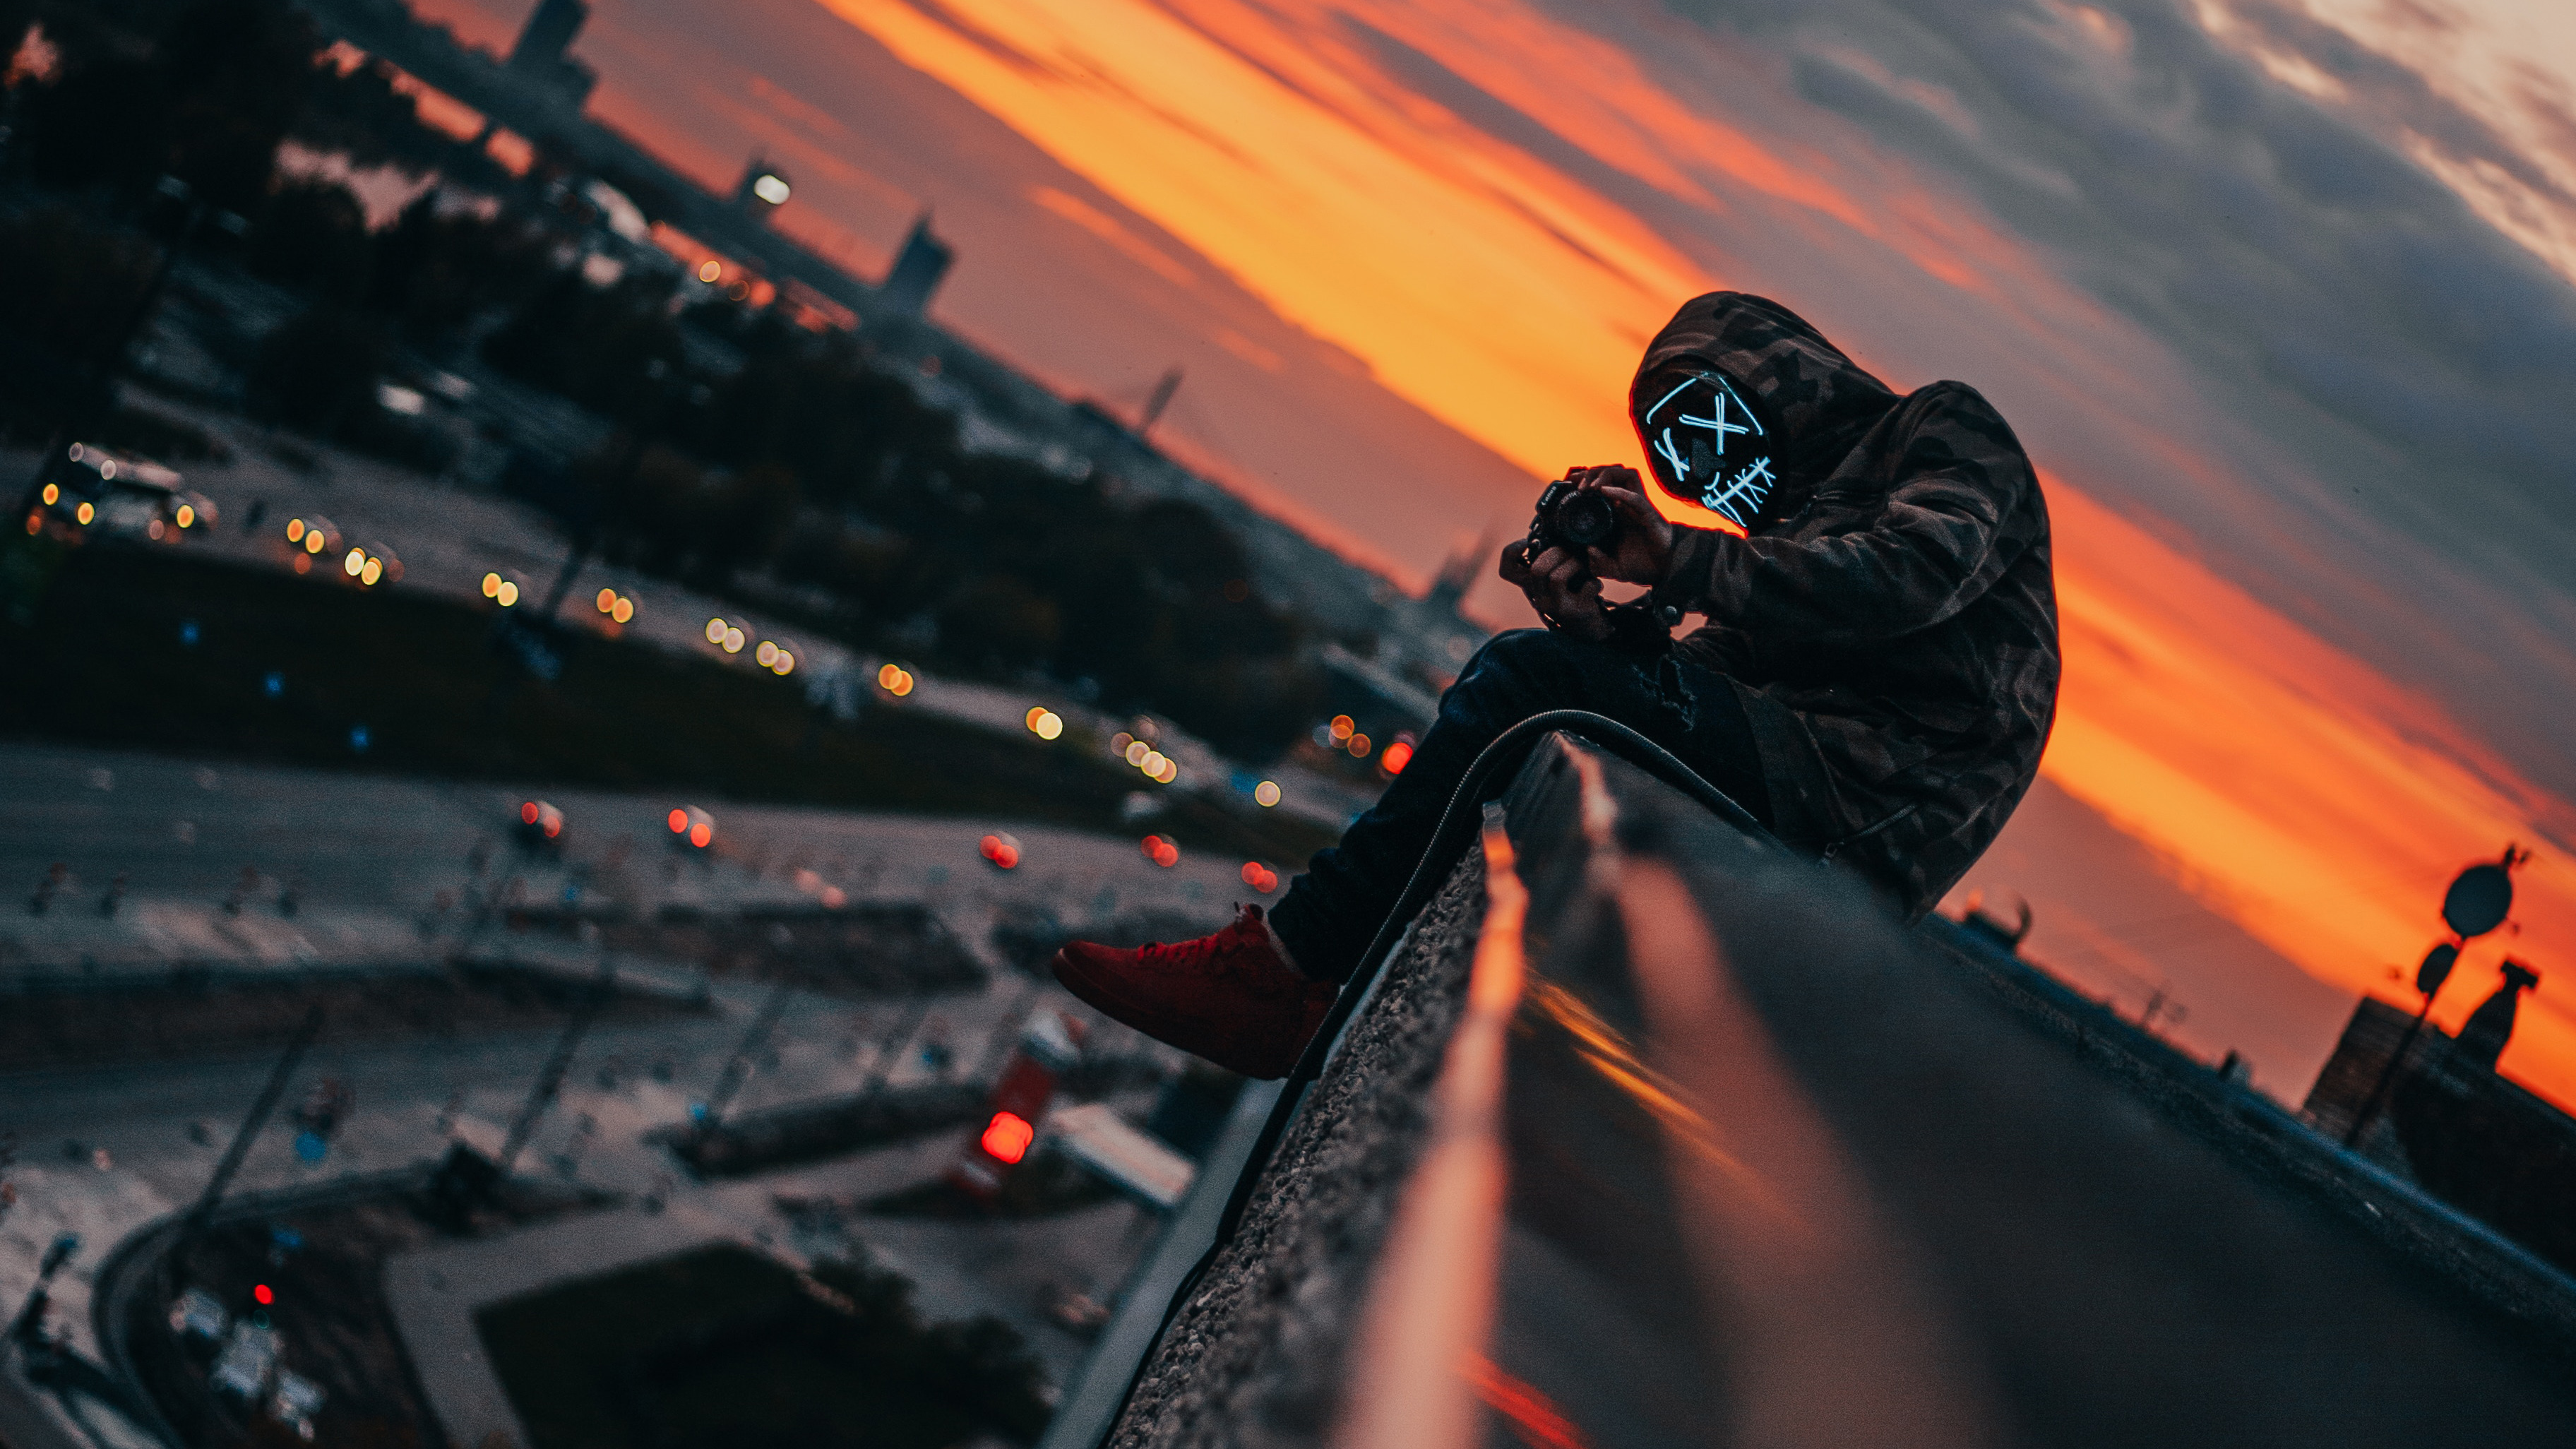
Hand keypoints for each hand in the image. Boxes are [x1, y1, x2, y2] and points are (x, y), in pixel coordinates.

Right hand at [1499, 538, 1609, 640]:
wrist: (1588, 624)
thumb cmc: (1572, 591)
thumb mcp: (1556, 576)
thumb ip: (1550, 558)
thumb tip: (1551, 528)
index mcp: (1531, 586)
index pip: (1506, 571)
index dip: (1512, 551)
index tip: (1528, 542)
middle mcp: (1539, 598)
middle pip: (1536, 569)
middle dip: (1556, 552)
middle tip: (1569, 550)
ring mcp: (1556, 606)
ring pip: (1557, 577)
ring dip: (1575, 564)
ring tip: (1584, 564)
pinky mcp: (1575, 611)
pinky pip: (1585, 587)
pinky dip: (1594, 582)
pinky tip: (1595, 586)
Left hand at [1569, 465, 1673, 584]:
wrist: (1665, 571)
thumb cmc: (1641, 565)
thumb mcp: (1611, 567)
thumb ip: (1597, 563)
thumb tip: (1588, 550)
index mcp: (1615, 512)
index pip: (1599, 484)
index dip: (1584, 479)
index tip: (1568, 484)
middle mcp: (1625, 504)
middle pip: (1609, 473)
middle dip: (1590, 473)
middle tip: (1575, 483)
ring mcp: (1636, 507)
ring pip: (1622, 474)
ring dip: (1603, 475)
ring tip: (1589, 487)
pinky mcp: (1648, 513)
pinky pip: (1635, 497)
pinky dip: (1620, 491)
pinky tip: (1605, 491)